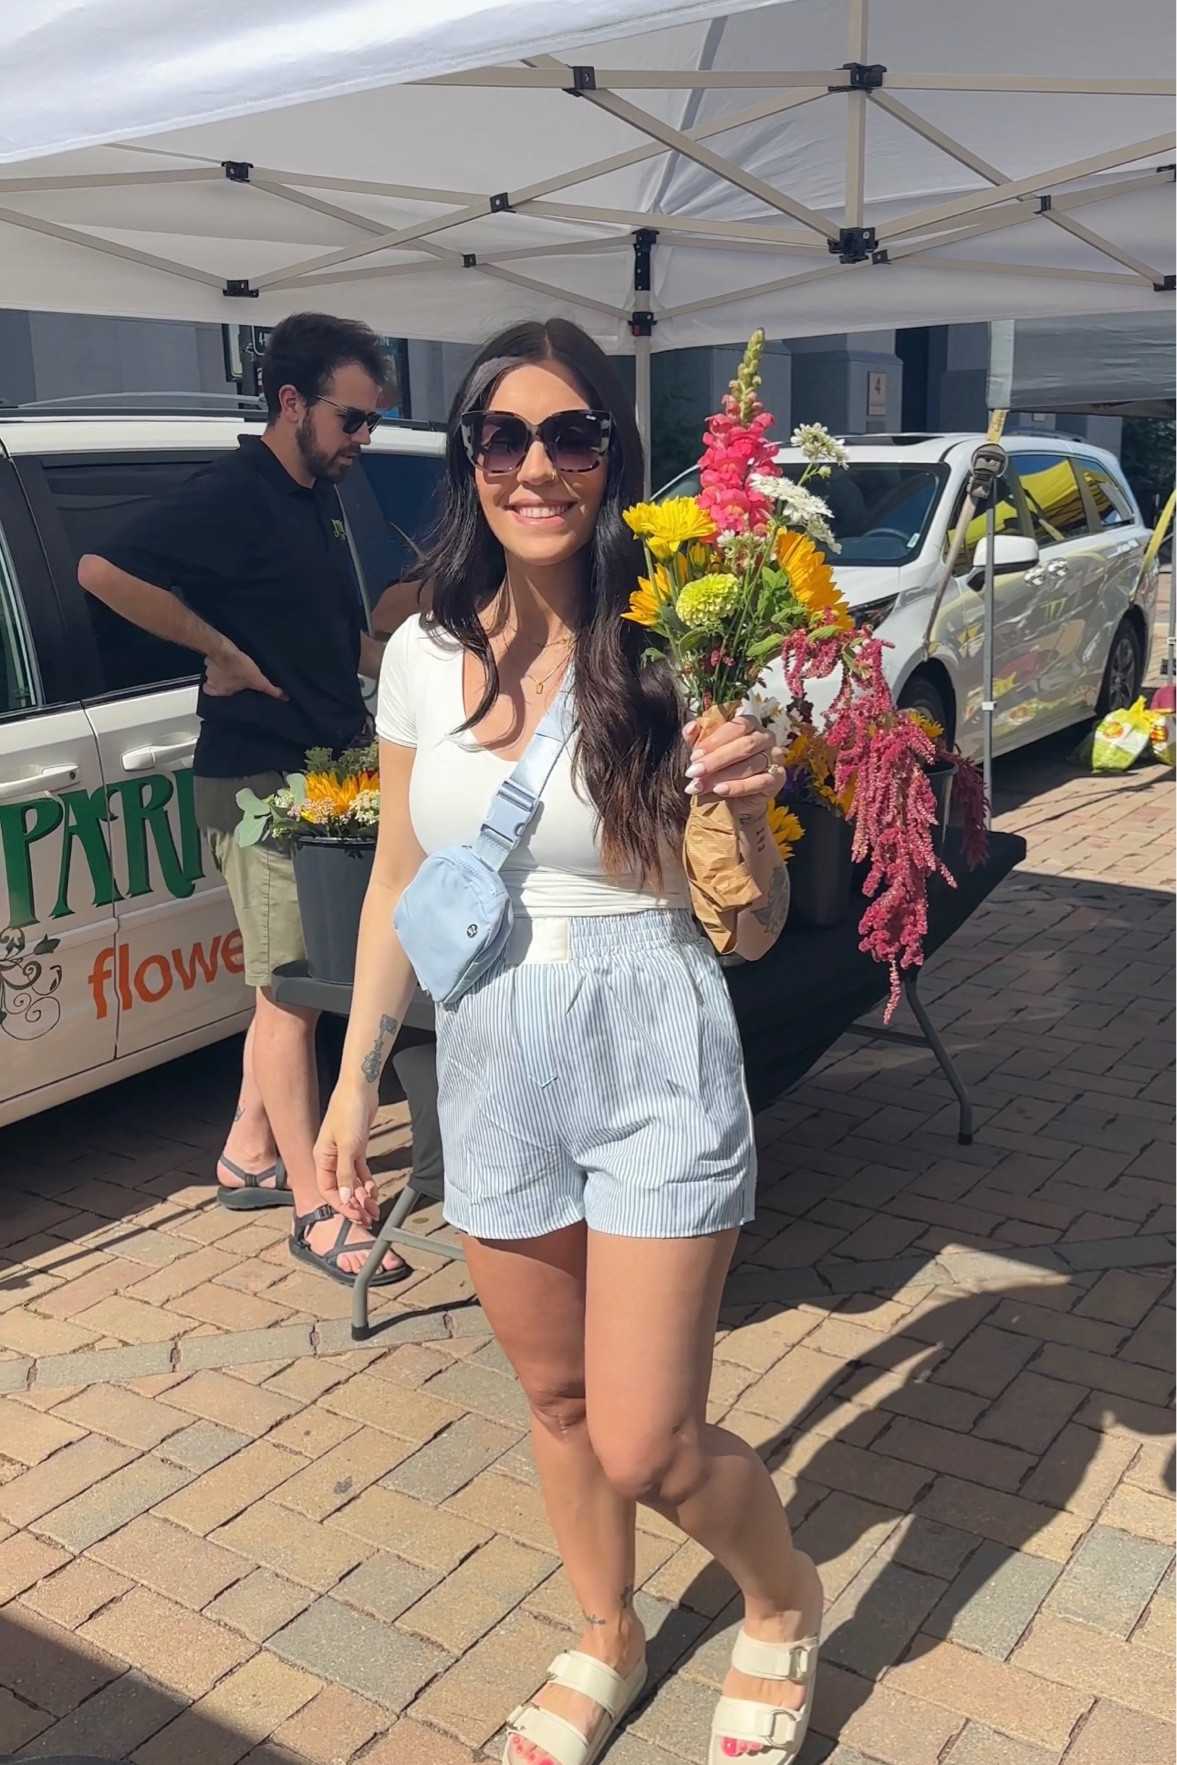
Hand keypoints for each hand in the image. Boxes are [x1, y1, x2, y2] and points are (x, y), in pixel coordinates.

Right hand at [204, 644, 285, 698]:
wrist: (226, 648)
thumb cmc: (239, 667)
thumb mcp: (258, 682)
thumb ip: (270, 690)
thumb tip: (283, 697)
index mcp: (218, 691)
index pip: (212, 694)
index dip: (222, 691)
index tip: (230, 687)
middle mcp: (210, 681)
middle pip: (214, 682)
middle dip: (222, 679)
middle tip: (233, 675)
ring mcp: (207, 668)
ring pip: (212, 670)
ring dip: (221, 667)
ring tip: (233, 664)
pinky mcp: (209, 655)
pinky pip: (212, 658)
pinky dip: (220, 656)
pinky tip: (229, 655)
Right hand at [314, 1085, 379, 1228]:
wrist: (360, 1089)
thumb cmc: (349, 1111)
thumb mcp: (348, 1146)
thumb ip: (345, 1174)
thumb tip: (343, 1198)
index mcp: (322, 1158)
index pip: (328, 1189)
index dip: (341, 1205)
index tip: (355, 1215)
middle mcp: (331, 1158)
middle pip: (340, 1188)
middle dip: (353, 1204)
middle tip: (367, 1218)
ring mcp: (344, 1153)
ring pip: (351, 1181)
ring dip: (362, 1196)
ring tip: (373, 1210)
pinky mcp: (356, 1148)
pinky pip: (360, 1171)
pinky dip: (367, 1182)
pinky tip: (374, 1192)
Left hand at [684, 713, 783, 813]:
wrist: (734, 800)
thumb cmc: (720, 769)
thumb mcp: (706, 753)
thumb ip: (697, 738)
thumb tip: (690, 728)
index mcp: (749, 723)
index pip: (736, 726)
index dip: (714, 741)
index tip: (694, 756)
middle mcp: (765, 737)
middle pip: (745, 745)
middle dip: (716, 759)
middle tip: (694, 772)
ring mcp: (775, 757)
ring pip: (751, 763)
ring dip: (723, 775)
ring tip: (701, 786)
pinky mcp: (778, 778)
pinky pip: (760, 781)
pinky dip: (739, 787)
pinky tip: (720, 790)